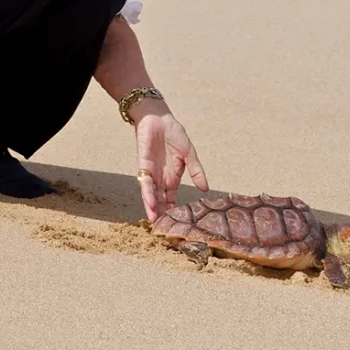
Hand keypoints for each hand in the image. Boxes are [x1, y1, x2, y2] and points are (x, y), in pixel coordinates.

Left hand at [132, 100, 208, 221]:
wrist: (158, 117)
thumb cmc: (173, 133)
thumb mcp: (189, 153)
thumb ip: (196, 170)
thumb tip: (206, 188)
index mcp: (172, 177)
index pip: (171, 198)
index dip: (173, 211)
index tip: (176, 226)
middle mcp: (161, 178)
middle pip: (160, 201)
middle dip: (161, 215)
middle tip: (163, 232)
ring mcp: (152, 172)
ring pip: (151, 195)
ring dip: (153, 208)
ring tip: (156, 222)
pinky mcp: (143, 165)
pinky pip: (145, 182)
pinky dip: (148, 193)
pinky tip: (151, 204)